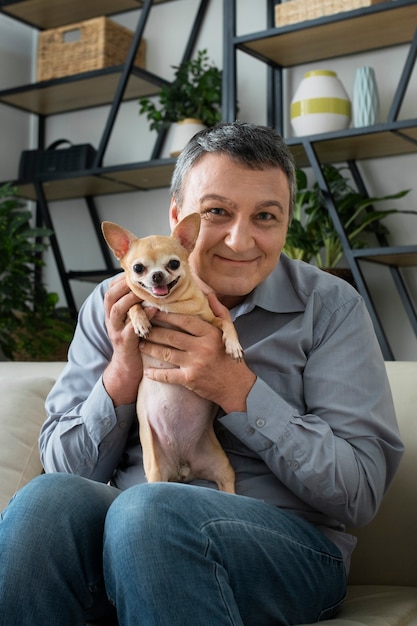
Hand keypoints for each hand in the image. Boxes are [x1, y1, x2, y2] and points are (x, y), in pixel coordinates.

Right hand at [103, 274, 156, 405]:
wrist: (128, 367)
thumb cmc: (136, 339)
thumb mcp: (133, 319)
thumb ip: (138, 305)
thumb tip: (153, 286)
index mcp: (113, 312)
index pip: (112, 289)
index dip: (121, 279)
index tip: (136, 271)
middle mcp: (111, 320)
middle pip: (110, 297)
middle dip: (123, 285)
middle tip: (139, 277)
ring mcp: (116, 331)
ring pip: (117, 310)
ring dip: (130, 299)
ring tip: (144, 291)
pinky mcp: (125, 343)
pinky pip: (130, 328)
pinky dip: (142, 318)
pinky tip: (154, 310)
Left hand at [139, 299, 255, 412]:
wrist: (235, 386)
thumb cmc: (229, 357)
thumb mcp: (229, 332)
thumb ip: (219, 311)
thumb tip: (208, 294)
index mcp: (210, 333)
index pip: (184, 320)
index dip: (167, 316)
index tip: (154, 311)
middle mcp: (202, 347)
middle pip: (171, 336)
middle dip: (153, 331)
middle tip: (142, 327)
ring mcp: (195, 364)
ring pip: (166, 353)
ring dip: (150, 348)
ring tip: (140, 343)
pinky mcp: (190, 379)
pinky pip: (168, 375)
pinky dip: (155, 374)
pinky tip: (146, 371)